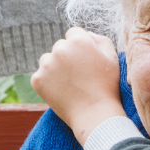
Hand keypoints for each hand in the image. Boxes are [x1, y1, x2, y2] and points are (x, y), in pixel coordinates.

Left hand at [31, 29, 125, 144]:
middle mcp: (60, 48)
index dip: (81, 47)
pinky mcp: (37, 79)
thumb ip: (99, 40)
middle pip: (60, 47)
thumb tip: (86, 34)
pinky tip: (62, 92)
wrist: (95, 115)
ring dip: (55, 68)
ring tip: (70, 85)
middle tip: (79, 76)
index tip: (85, 62)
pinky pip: (40, 76)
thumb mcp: (112, 59)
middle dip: (67, 57)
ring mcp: (46, 64)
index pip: (74, 33)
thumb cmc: (107, 87)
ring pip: (48, 60)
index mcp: (79, 40)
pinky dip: (48, 82)